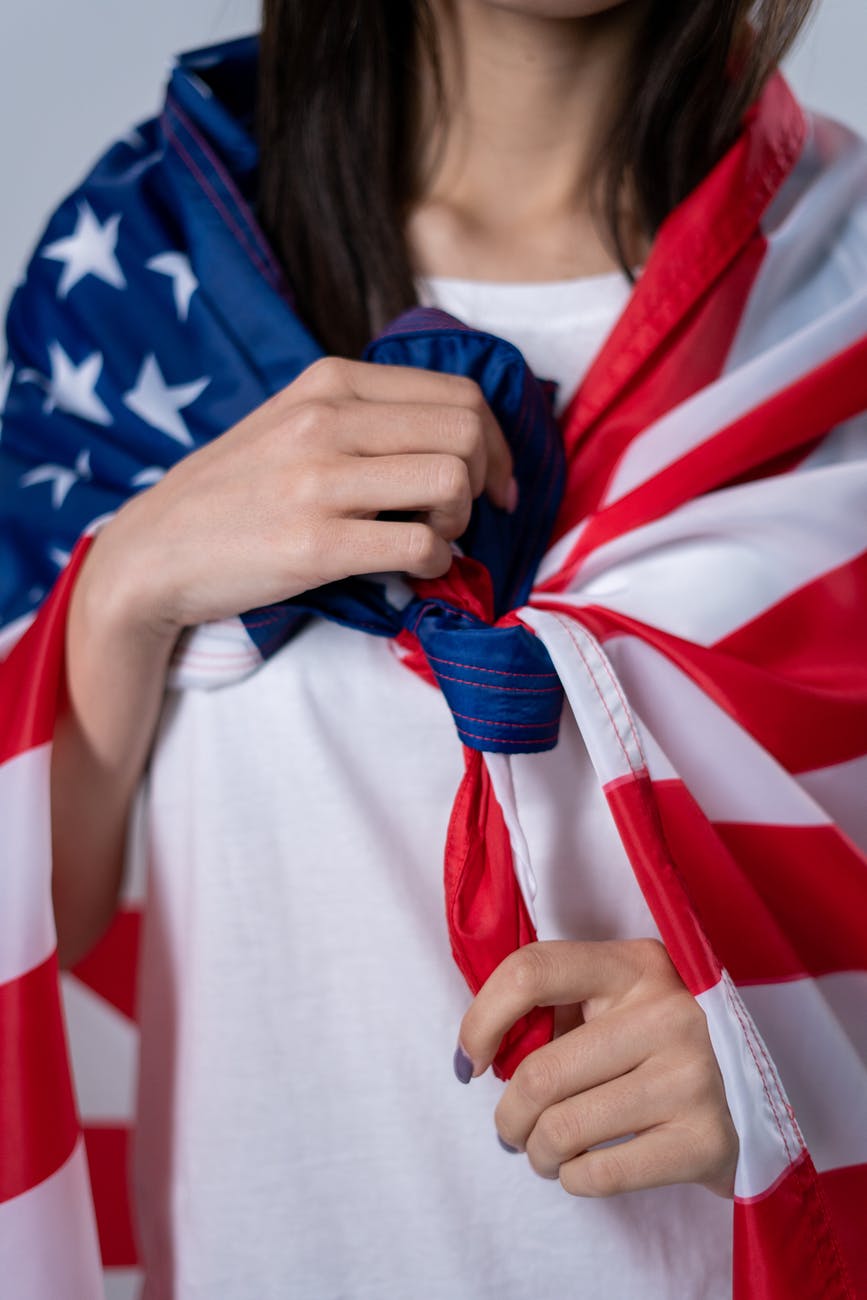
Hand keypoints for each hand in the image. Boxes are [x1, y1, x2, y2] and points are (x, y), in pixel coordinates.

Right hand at [84, 355, 514, 637]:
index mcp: (330, 381)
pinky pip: (420, 547)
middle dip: (485, 481)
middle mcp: (326, 419)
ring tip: (427, 538)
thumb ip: (367, 413)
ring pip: (453, 482)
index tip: (497, 484)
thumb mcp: (294, 420)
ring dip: (460, 522)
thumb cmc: (237, 491)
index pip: (460, 392)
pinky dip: (436, 564)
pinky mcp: (313, 545)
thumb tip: (463, 432)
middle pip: (468, 432)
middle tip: (457, 514)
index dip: (499, 443)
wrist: (155, 550)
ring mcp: (317, 481)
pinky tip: (412, 570)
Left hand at [456, 939, 737, 1198]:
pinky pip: (599, 1173)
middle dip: (508, 1114)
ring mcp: (694, 1076)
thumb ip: (558, 1010)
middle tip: (511, 1128)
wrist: (756, 1094)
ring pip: (562, 1129)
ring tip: (544, 1151)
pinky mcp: (707, 1140)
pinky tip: (580, 1168)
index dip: (482, 1020)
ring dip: (536, 1151)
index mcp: (636, 964)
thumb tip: (483, 1056)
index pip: (531, 971)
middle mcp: (669, 1012)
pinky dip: (572, 1178)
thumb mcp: (618, 1002)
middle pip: (539, 1072)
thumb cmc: (658, 1045)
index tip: (472, 1060)